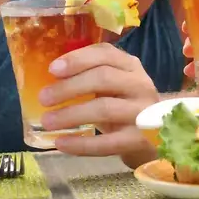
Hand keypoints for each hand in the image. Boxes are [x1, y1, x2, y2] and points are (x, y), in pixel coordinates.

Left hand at [40, 44, 158, 164]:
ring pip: (105, 108)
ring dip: (71, 114)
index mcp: (131, 65)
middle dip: (69, 87)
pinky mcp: (140, 140)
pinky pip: (108, 143)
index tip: (53, 69)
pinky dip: (82, 145)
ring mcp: (143, 113)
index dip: (78, 59)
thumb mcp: (114, 83)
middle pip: (103, 78)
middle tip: (44, 98)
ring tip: (47, 121)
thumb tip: (51, 77)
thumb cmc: (124, 103)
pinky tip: (62, 143)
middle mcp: (140, 84)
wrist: (155, 135)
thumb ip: (91, 75)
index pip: (105, 53)